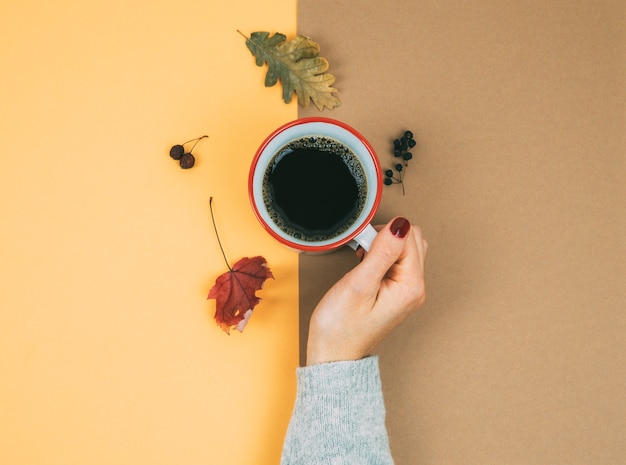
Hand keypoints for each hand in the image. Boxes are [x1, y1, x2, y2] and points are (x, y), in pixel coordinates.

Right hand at [306, 217, 427, 365]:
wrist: (333, 355)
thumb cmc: (341, 327)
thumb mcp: (359, 284)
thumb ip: (382, 252)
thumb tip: (400, 225)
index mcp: (411, 286)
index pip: (408, 237)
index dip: (383, 235)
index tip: (362, 249)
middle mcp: (415, 289)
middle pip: (412, 241)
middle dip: (386, 239)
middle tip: (361, 255)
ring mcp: (407, 292)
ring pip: (406, 250)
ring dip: (384, 247)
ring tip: (362, 261)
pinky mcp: (397, 293)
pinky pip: (397, 263)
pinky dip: (381, 257)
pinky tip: (365, 267)